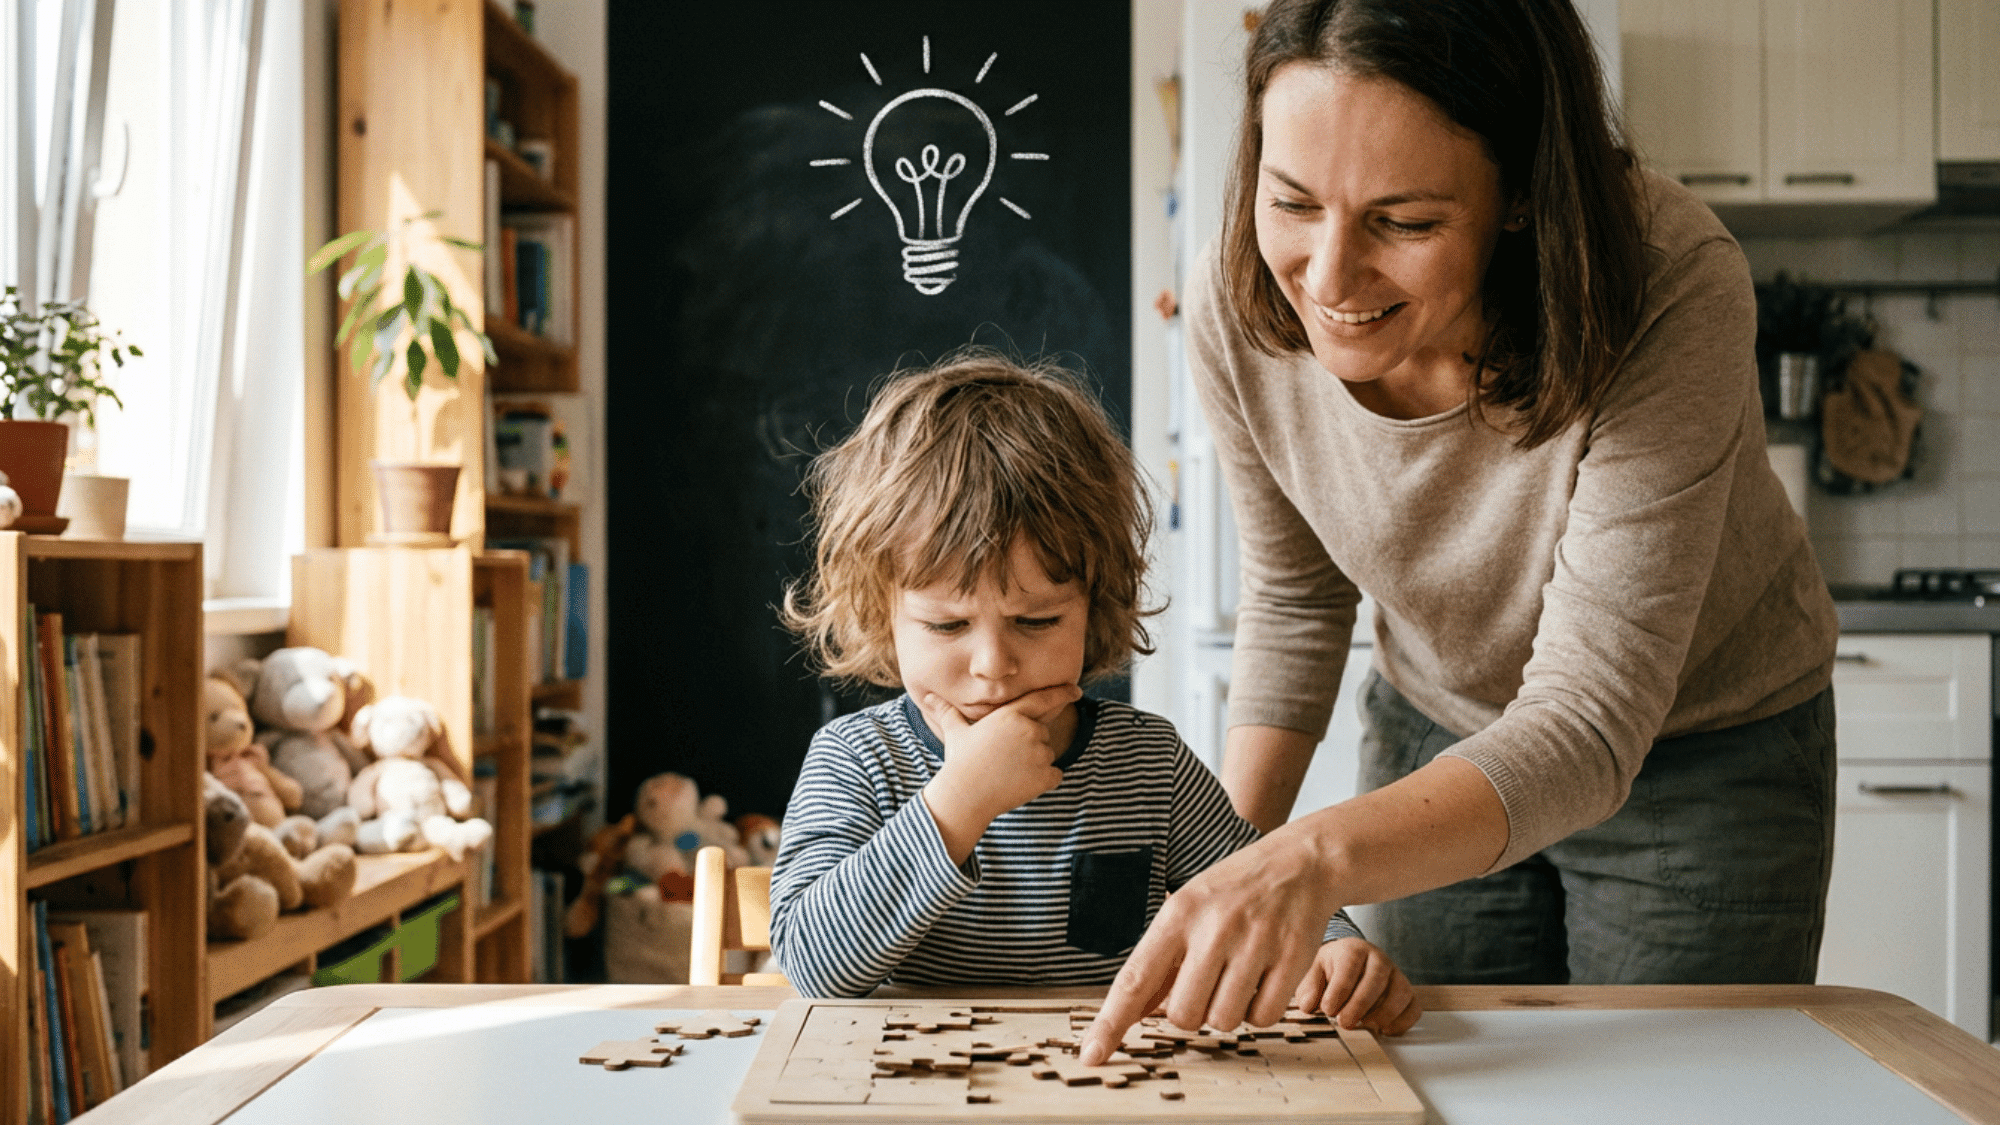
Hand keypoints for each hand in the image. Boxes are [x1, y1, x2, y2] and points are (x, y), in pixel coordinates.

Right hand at [920, 684, 1079, 862]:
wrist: (965, 795)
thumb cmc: (959, 762)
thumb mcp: (956, 732)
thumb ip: (949, 713)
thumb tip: (929, 697)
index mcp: (1011, 715)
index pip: (1044, 699)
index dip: (1063, 693)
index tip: (1076, 691)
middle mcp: (1029, 730)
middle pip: (1042, 733)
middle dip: (1029, 744)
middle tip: (1003, 758)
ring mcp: (1040, 753)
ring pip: (1047, 755)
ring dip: (1034, 763)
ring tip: (1007, 772)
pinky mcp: (1046, 775)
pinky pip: (1055, 775)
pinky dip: (1043, 781)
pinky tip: (1020, 785)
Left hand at [1079, 825, 1338, 1063]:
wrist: (1300, 861)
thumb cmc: (1235, 891)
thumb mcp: (1188, 909)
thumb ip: (1161, 960)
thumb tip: (1132, 1013)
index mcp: (1178, 914)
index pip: (1134, 979)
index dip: (1110, 1023)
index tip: (1091, 1055)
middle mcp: (1213, 927)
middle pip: (1183, 1015)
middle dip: (1191, 1012)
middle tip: (1208, 983)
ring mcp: (1255, 942)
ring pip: (1223, 1021)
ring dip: (1227, 1012)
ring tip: (1237, 976)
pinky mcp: (1293, 957)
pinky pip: (1264, 1018)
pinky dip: (1261, 1012)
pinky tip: (1263, 980)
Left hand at [1293, 938, 1420, 1035]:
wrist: (1352, 961)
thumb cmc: (1333, 968)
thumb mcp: (1315, 971)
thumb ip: (1309, 987)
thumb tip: (1308, 1005)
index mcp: (1354, 949)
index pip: (1350, 965)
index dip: (1339, 990)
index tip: (1327, 1009)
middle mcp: (1379, 959)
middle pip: (1377, 979)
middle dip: (1360, 1004)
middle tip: (1345, 1022)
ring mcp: (1396, 975)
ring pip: (1400, 992)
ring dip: (1383, 1014)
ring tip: (1365, 1025)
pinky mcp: (1407, 992)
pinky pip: (1414, 1007)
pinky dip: (1402, 1021)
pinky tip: (1384, 1029)